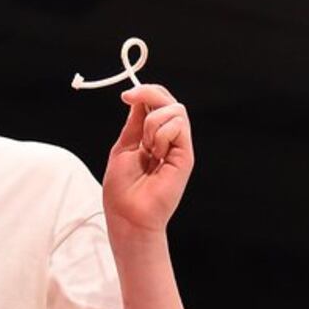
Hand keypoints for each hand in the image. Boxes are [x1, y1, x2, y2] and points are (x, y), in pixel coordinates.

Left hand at [103, 83, 192, 235]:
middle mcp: (169, 140)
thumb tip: (138, 99)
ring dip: (153, 123)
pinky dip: (160, 134)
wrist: (128, 216)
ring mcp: (179, 148)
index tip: (126, 96)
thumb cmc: (122, 190)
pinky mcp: (186, 156)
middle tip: (130, 100)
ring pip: (175, 110)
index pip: (159, 103)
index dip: (146, 92)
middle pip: (170, 101)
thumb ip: (135, 124)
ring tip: (146, 148)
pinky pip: (178, 127)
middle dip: (149, 94)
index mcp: (153, 137)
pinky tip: (155, 153)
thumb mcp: (124, 147)